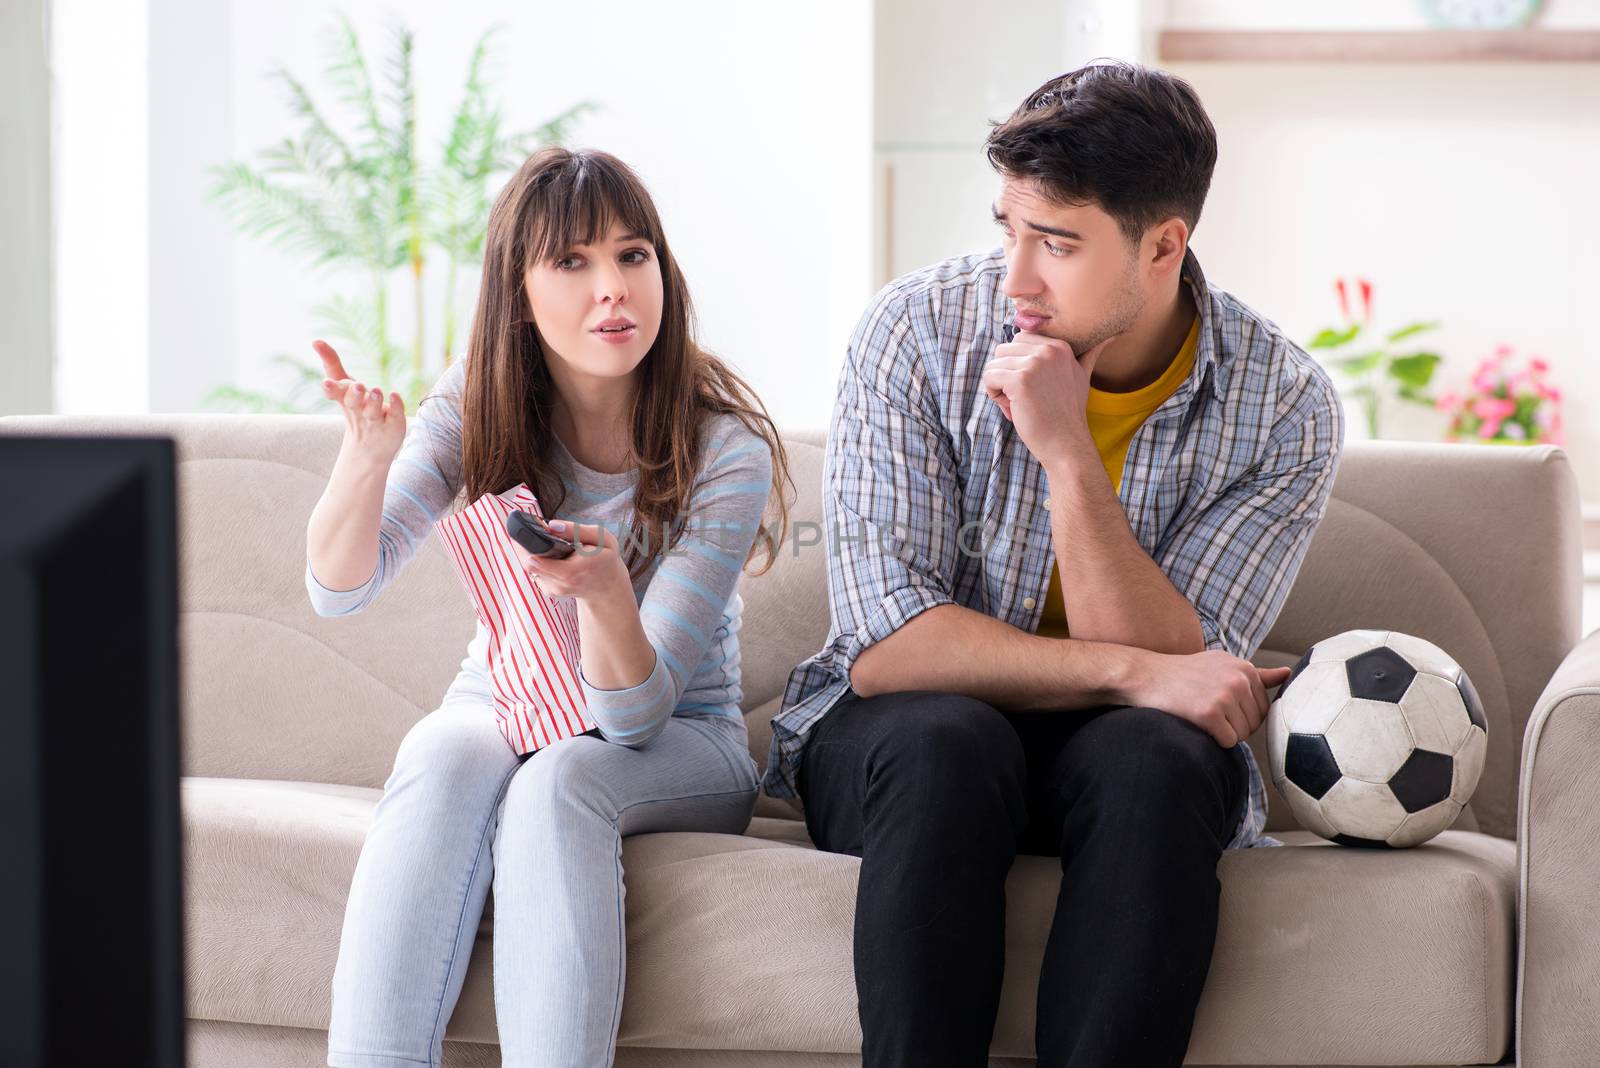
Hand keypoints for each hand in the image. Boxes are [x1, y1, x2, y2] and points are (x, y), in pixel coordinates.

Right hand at [315, 339, 404, 466]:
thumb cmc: (357, 411)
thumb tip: (315, 340)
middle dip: (355, 394)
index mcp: (346, 400)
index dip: (332, 389)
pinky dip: (396, 405)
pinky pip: (395, 415)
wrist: (370, 449)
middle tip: (359, 386)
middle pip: (354, 402)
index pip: (336, 393)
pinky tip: (395, 395)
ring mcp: (377, 419)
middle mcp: (360, 410)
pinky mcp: (393, 425)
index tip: (326, 383)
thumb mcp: (344, 387)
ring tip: (376, 391)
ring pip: (374, 410)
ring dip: (375, 400)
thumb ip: (332, 364)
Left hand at [508, 518, 629, 603]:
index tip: (523, 527)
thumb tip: (551, 526)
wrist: (608, 586)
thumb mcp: (602, 538)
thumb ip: (576, 530)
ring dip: (530, 552)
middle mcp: (562, 584)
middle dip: (524, 544)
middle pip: (528, 563)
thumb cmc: (605, 559)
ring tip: (541, 540)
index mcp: (574, 571)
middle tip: (525, 528)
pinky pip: (534, 572)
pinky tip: (548, 553)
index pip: (538, 561)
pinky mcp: (549, 591)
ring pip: (529, 567)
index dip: (526, 544)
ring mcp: (554, 589)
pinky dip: (536, 560)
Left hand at [981, 330, 1114, 466]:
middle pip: (1003, 350)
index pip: (1019, 340)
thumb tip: (1111, 336)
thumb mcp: (1082, 376)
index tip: (1034, 386)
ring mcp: (1034, 364)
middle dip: (1006, 374)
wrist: (1066, 443)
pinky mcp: (1019, 381)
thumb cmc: (1068, 413)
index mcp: (1059, 345)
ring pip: (993, 364)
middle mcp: (1048, 350)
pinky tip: (1011, 408)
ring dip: (999, 386)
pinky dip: (993, 394)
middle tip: (1024, 397)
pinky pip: (988, 377)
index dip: (1019, 364)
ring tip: (1019, 404)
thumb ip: (1091, 354)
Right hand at [1131, 649, 1292, 748]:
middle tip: (1208, 711)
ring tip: (1201, 715)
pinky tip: (1197, 724)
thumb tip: (1288, 674)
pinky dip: (1214, 740)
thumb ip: (1256, 673)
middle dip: (1235, 725)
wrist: (1144, 675)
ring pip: (1243, 734)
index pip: (1263, 708)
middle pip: (1255, 723)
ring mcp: (1224, 695)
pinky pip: (1228, 741)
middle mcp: (1238, 679)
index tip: (1219, 704)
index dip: (1242, 713)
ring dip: (1224, 733)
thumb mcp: (1221, 664)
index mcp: (1244, 667)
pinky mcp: (1209, 713)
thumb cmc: (1182, 673)